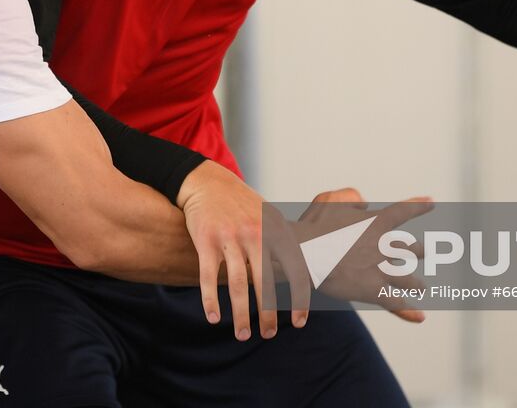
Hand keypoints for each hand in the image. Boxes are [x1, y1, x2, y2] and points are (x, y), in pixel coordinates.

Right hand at [176, 160, 308, 340]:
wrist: (208, 182)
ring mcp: (230, 237)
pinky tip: (213, 317)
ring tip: (242, 335)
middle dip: (268, 314)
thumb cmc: (243, 204)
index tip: (299, 322)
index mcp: (276, 230)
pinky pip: (209, 276)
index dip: (299, 299)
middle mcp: (256, 233)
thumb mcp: (270, 216)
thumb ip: (287, 240)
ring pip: (238, 284)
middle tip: (269, 335)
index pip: (295, 270)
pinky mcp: (206, 240)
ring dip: (241, 315)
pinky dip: (210, 300)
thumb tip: (310, 266)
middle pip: (266, 283)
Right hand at [283, 187, 432, 322]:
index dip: (418, 206)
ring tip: (421, 286)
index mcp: (375, 222)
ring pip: (408, 279)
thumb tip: (364, 202)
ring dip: (416, 283)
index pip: (402, 211)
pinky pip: (395, 303)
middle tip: (425, 251)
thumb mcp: (331, 202)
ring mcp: (380, 269)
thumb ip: (351, 200)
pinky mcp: (372, 290)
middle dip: (420, 250)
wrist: (304, 252)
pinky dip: (408, 311)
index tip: (431, 202)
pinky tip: (420, 316)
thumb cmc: (314, 226)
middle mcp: (384, 246)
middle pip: (411, 249)